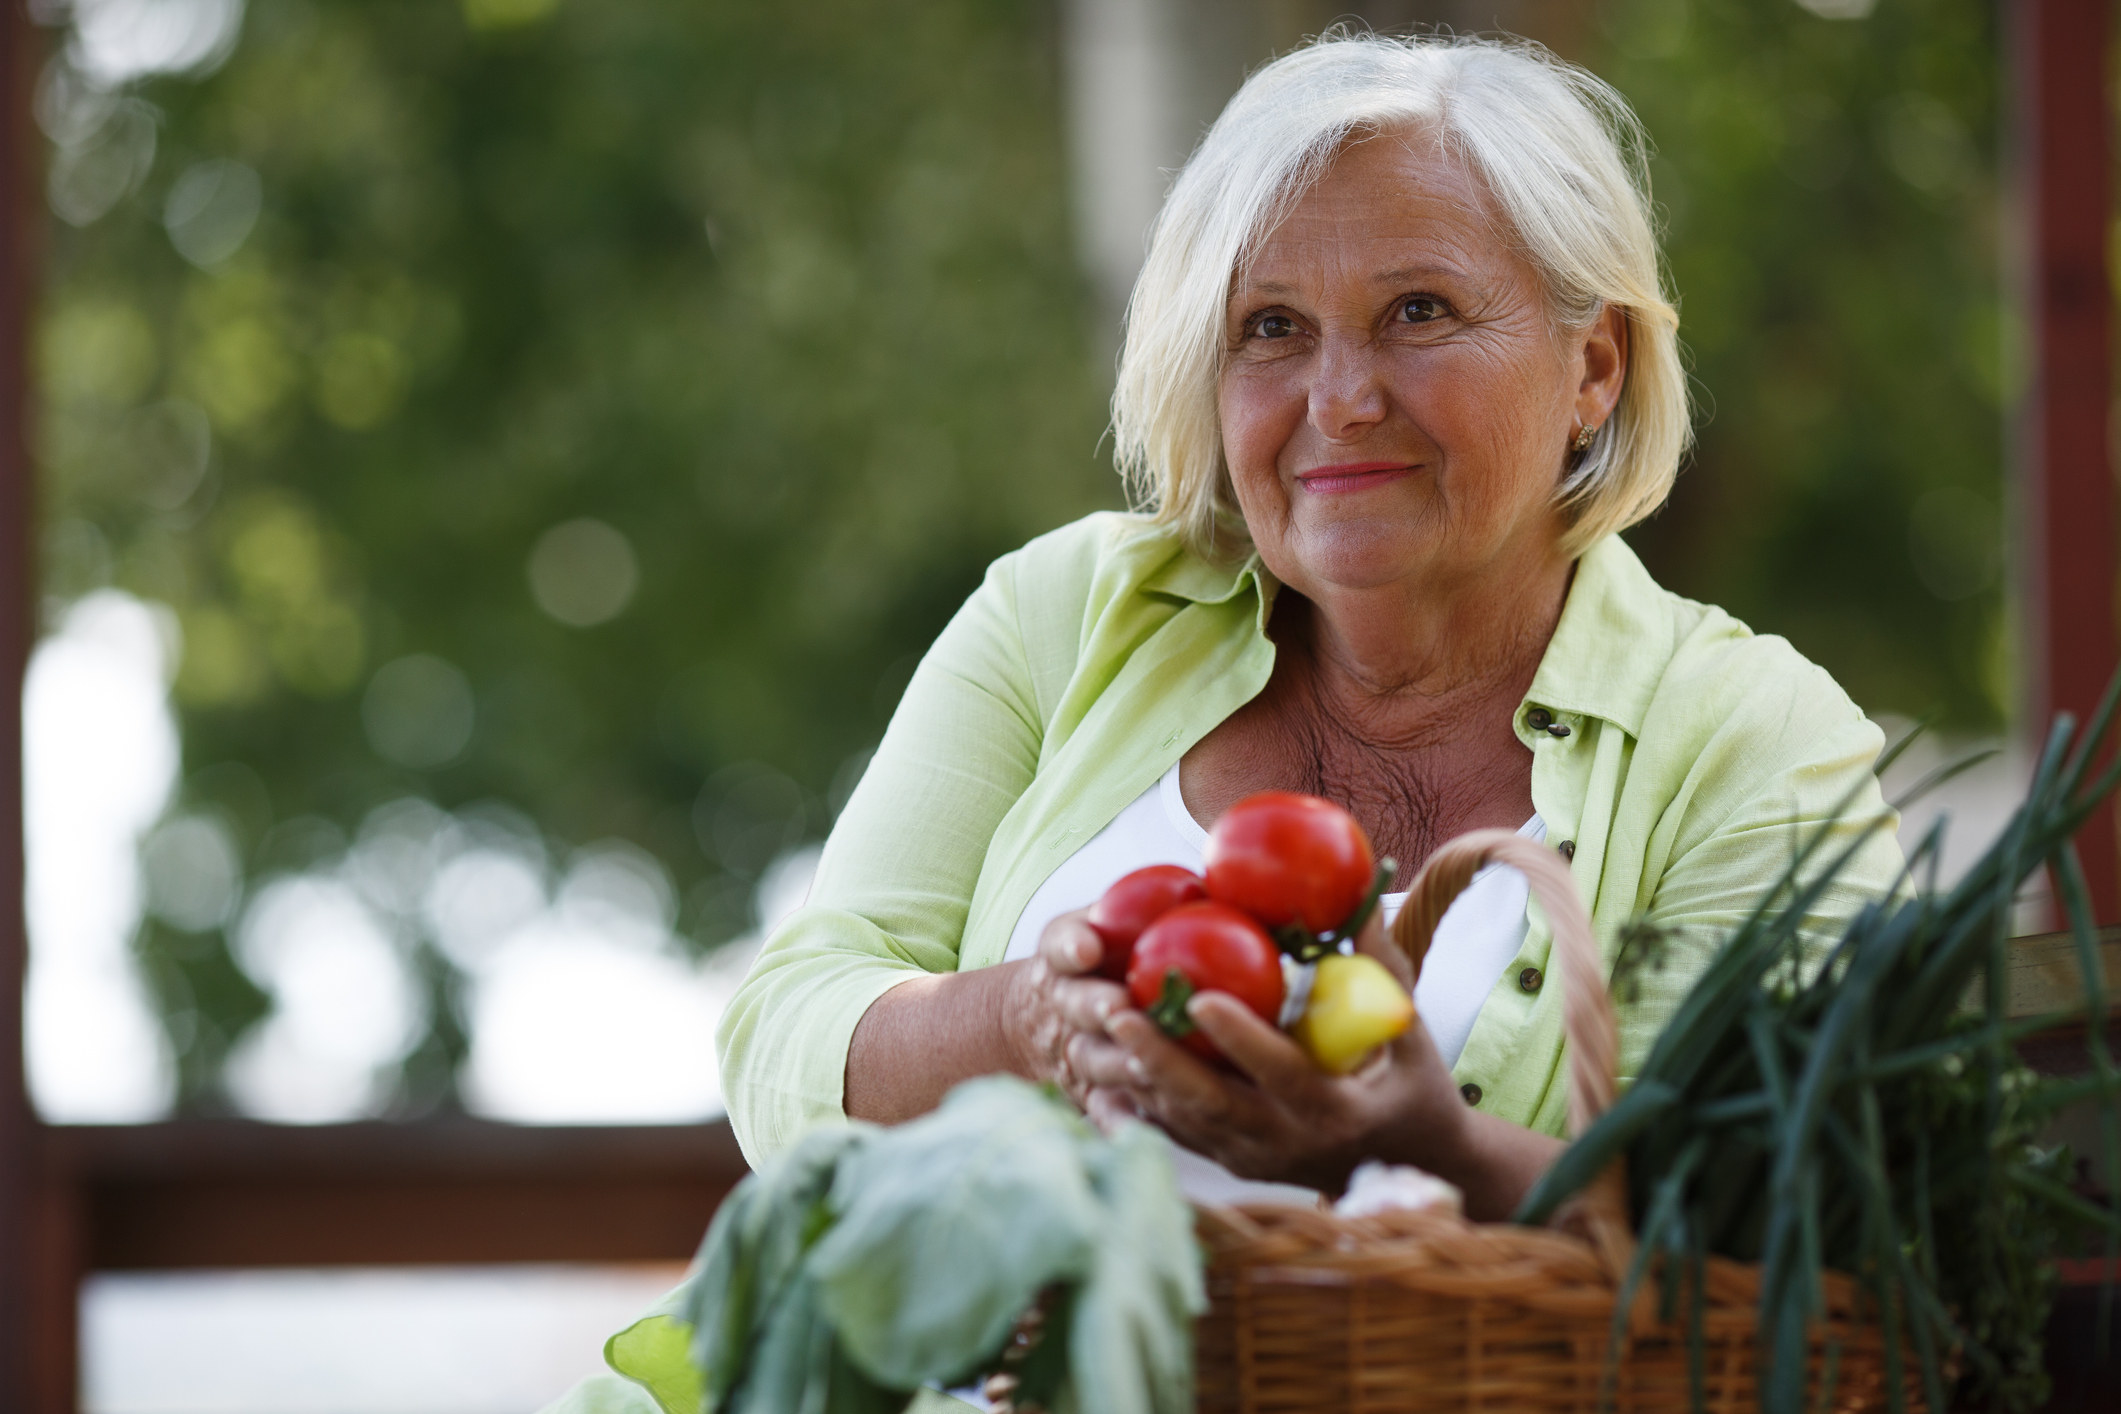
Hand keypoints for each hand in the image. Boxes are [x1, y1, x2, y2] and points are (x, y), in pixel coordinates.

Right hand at [1003, 907, 1132, 1112]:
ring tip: (1140, 1065)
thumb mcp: (1093, 924)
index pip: (1061, 945)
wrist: (1037, 1021)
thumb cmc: (1092, 957)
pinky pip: (1101, 1109)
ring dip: (1114, 1063)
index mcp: (1063, 958)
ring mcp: (1075, 1052)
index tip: (1086, 947)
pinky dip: (1114, 1121)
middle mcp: (1064, 1003)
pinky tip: (1134, 1131)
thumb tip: (1205, 868)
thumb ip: (1135, 906)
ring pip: (1092, 1058)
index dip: (1071, 945)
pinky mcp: (1089, 1094)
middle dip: (1094, 1005)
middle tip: (1116, 1006)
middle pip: (1077, 1004)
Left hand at [1080, 913, 1469, 1192]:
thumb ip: (1376, 962)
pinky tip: (1106, 1067)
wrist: (1411, 1161)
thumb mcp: (1406, 1025)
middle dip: (1160, 1060)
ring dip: (1140, 1077)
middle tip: (1116, 1012)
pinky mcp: (1234, 1165)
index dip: (1241, 1038)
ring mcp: (1256, 1160)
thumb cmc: (1412, 1081)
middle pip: (1211, 1105)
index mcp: (1335, 1109)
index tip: (1201, 998)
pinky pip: (1179, 1135)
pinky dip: (1142, 1103)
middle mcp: (1289, 1144)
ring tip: (1102, 1027)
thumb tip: (1358, 891)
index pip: (1280, 1072)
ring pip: (1185, 1122)